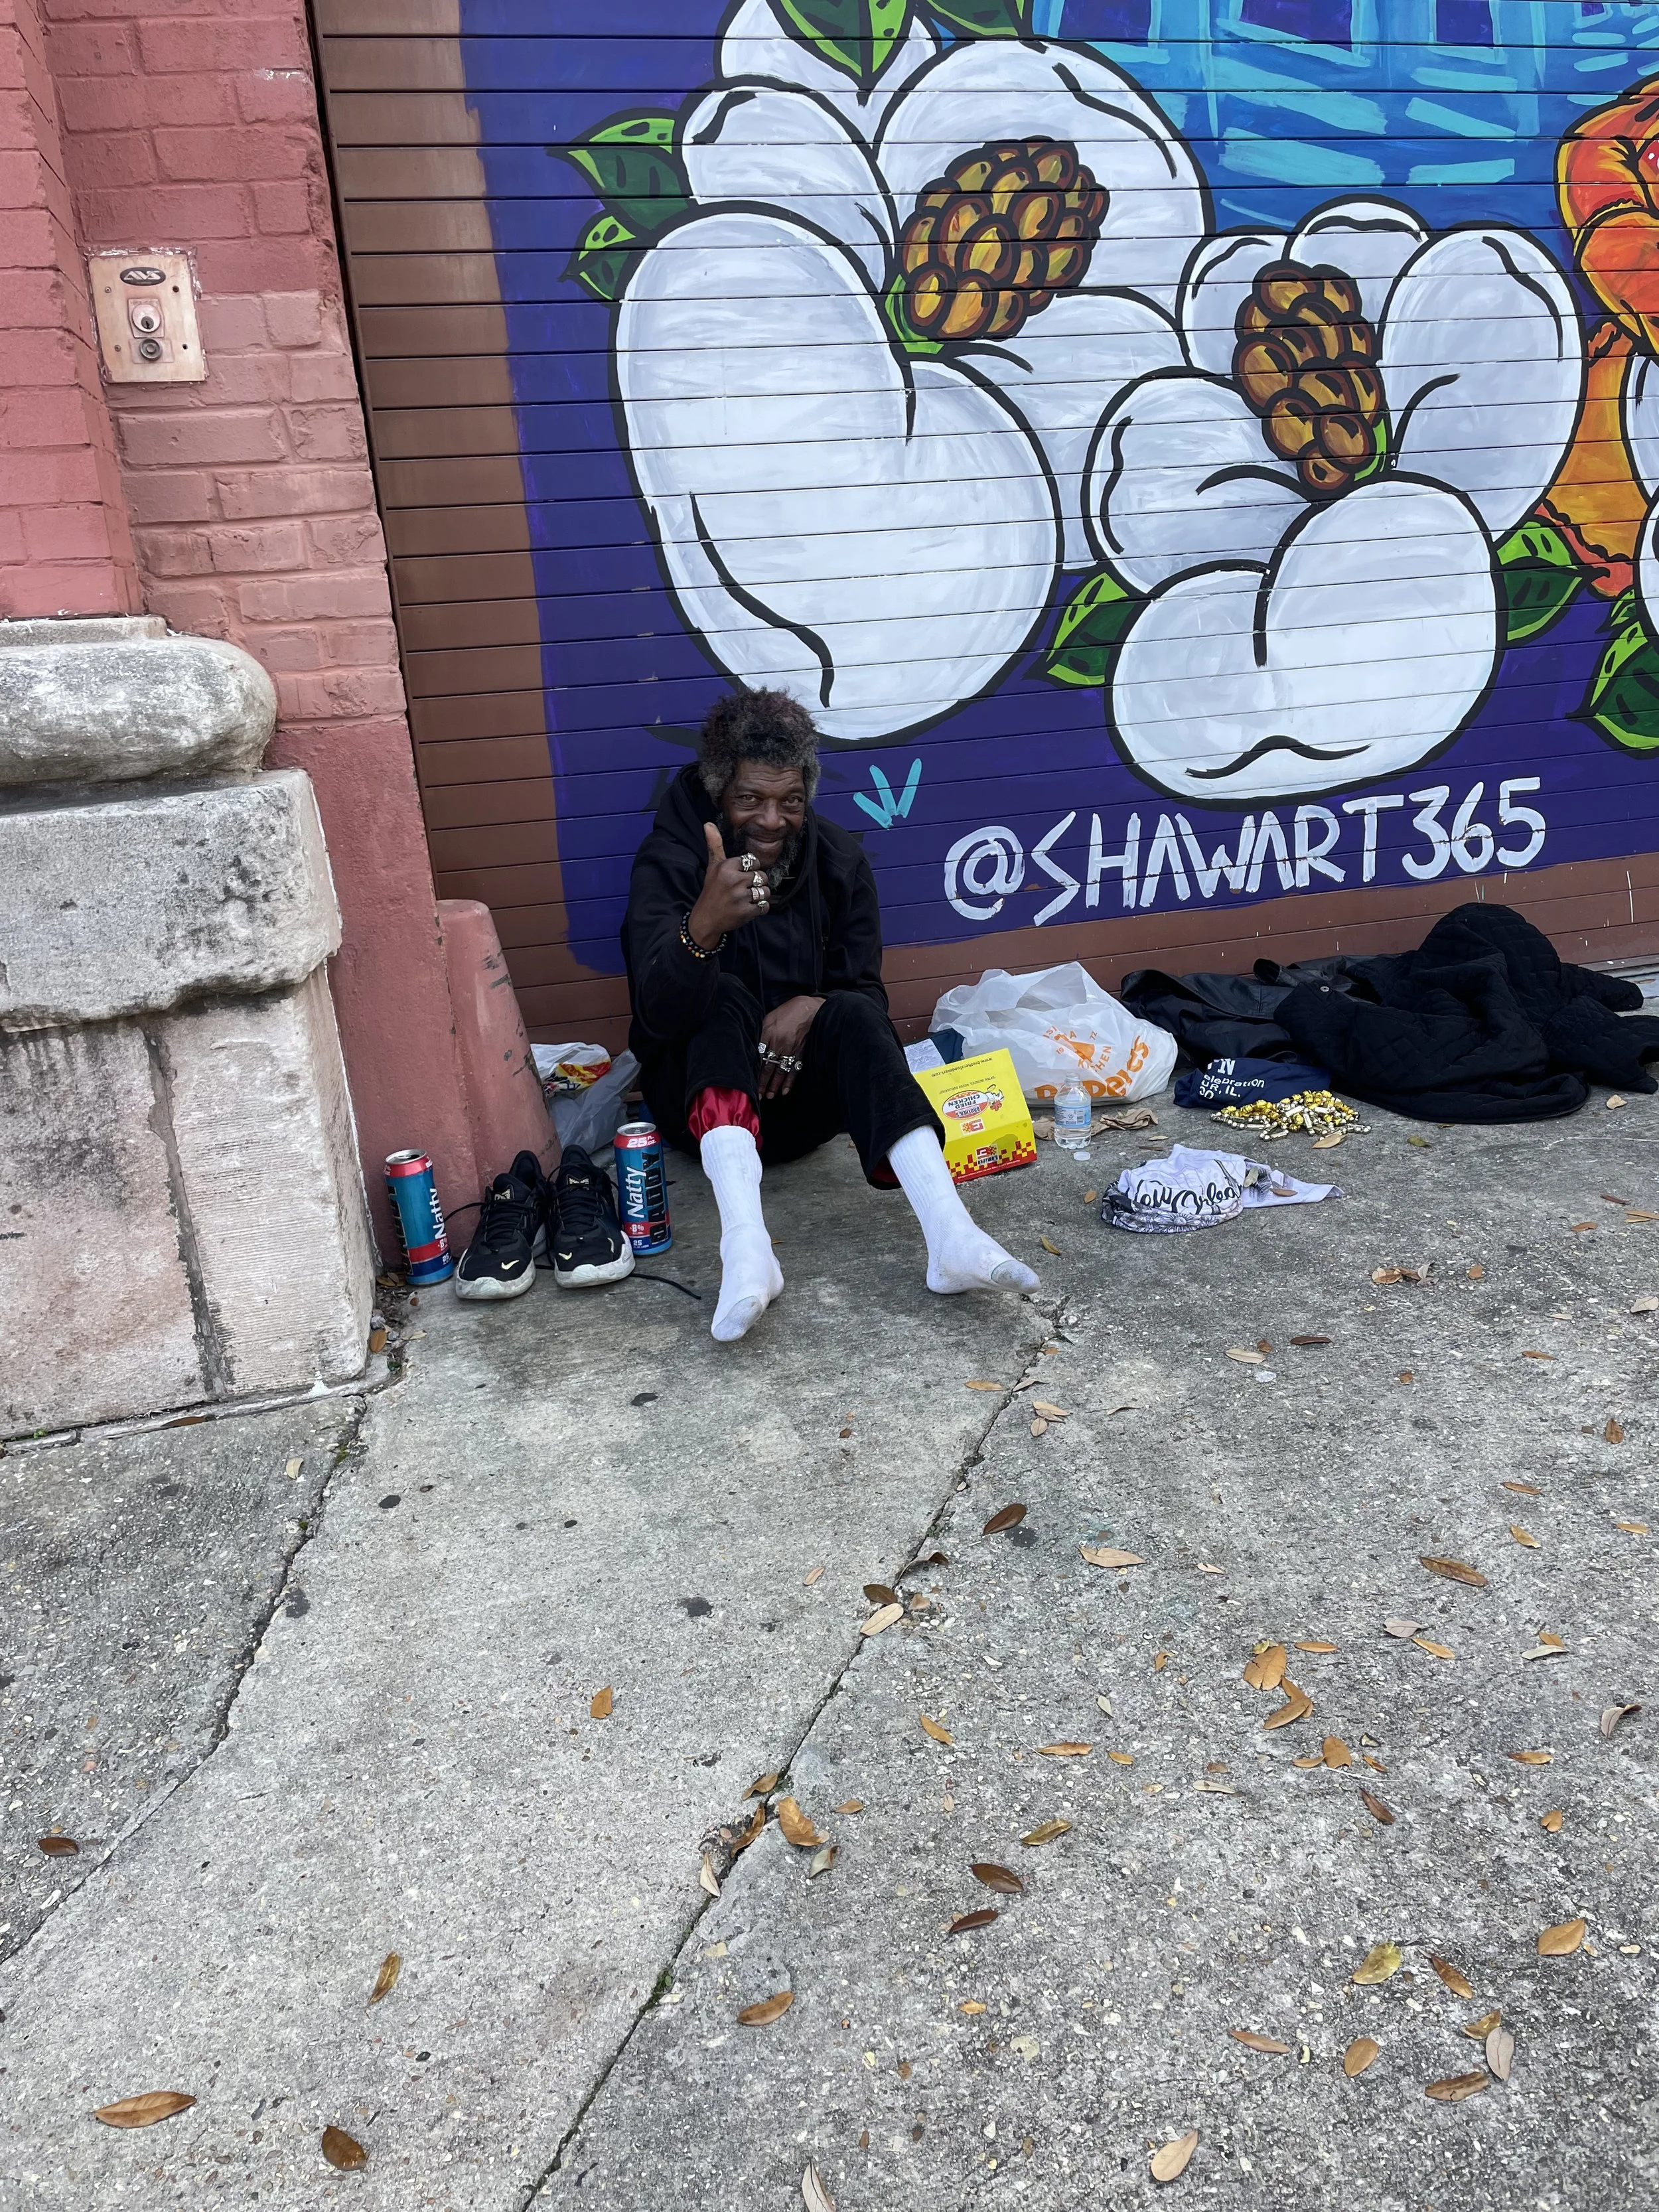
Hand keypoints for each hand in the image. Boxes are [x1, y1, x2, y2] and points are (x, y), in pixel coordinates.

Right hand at [688, 821, 771, 947]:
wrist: (706, 918)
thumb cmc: (711, 890)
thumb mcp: (712, 866)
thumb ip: (715, 845)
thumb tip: (708, 824)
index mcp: (727, 867)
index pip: (753, 862)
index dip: (749, 870)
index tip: (739, 877)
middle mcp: (734, 880)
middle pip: (762, 876)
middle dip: (756, 883)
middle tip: (742, 889)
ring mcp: (740, 897)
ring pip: (765, 891)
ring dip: (759, 896)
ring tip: (746, 898)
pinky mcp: (746, 911)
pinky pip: (764, 906)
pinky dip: (759, 908)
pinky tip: (748, 908)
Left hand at [758, 995, 821, 1098]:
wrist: (811, 1009)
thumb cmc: (788, 1011)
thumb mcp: (769, 1018)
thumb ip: (761, 1033)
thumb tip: (754, 1047)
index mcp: (769, 1033)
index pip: (758, 1056)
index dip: (753, 1070)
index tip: (748, 1081)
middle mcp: (779, 1043)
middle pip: (768, 1067)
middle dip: (762, 1082)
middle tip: (757, 1095)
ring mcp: (791, 1049)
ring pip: (780, 1071)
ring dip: (774, 1085)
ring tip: (768, 1096)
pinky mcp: (801, 1053)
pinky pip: (794, 1070)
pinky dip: (789, 1081)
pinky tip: (784, 1091)